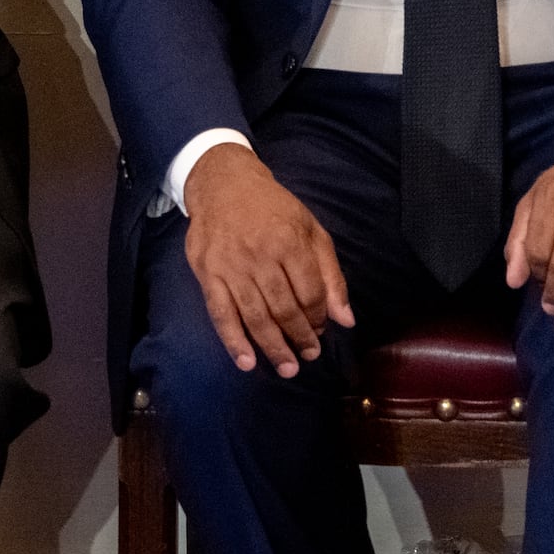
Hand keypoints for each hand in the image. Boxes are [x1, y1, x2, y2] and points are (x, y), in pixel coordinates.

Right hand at [180, 143, 350, 375]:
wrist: (223, 185)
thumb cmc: (273, 209)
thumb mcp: (311, 230)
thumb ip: (330, 274)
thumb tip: (346, 319)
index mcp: (290, 242)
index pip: (311, 292)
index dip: (319, 316)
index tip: (321, 329)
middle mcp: (260, 256)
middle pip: (284, 308)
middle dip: (300, 337)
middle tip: (308, 356)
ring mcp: (231, 267)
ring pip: (255, 316)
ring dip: (273, 347)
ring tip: (287, 368)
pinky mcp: (208, 274)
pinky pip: (221, 314)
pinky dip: (234, 341)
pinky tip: (247, 362)